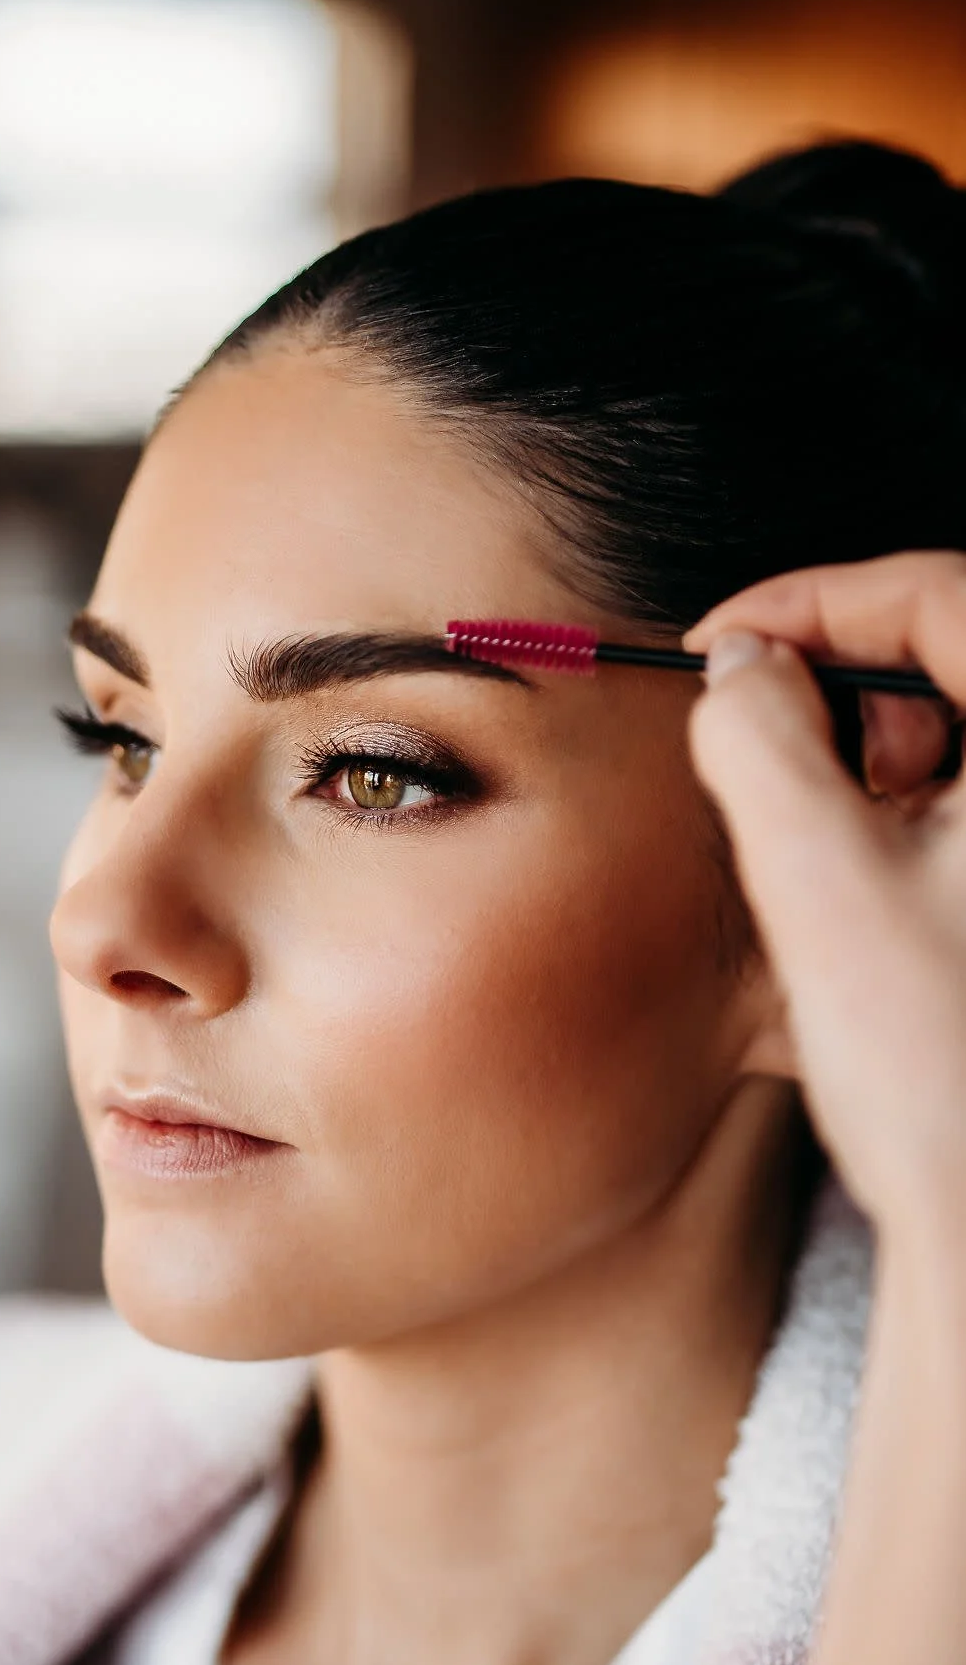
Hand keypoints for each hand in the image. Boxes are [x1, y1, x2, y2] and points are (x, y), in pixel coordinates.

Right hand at [684, 551, 965, 1252]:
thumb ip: (761, 742)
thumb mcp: (819, 881)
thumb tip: (738, 668)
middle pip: (963, 652)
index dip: (815, 598)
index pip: (945, 593)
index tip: (723, 644)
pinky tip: (872, 897)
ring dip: (877, 762)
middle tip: (770, 760)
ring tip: (828, 854)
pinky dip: (912, 819)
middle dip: (848, 690)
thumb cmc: (937, 1072)